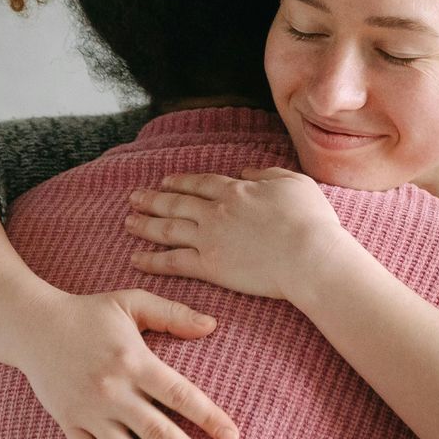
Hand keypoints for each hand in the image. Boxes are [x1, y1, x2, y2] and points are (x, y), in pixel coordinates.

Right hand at [9, 288, 241, 438]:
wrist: (30, 325)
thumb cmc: (88, 312)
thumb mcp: (131, 302)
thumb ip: (173, 314)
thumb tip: (213, 325)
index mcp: (135, 361)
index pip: (180, 395)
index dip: (209, 418)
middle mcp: (114, 391)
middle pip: (158, 432)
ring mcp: (90, 412)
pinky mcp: (69, 423)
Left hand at [124, 167, 354, 308]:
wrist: (309, 255)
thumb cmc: (311, 220)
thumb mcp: (295, 182)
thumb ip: (268, 174)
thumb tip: (247, 171)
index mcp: (237, 190)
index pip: (201, 183)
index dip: (181, 181)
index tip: (166, 181)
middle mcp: (216, 212)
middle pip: (176, 203)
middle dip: (153, 199)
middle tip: (134, 198)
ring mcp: (209, 239)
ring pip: (167, 229)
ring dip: (145, 225)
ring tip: (128, 222)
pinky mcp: (210, 267)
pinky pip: (173, 262)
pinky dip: (152, 259)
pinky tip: (136, 258)